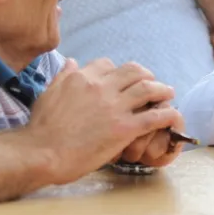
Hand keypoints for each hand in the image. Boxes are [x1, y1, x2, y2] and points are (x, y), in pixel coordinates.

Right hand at [26, 58, 182, 184]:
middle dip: (146, 75)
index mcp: (82, 78)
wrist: (42, 153)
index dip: (118, 71)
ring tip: (168, 93)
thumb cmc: (41, 128)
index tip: (123, 79)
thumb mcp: (48, 93)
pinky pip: (153, 116)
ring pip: (148, 89)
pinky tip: (172, 116)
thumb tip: (73, 62)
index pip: (107, 64)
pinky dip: (166, 114)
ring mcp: (115, 107)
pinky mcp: (125, 128)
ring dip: (162, 90)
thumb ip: (63, 76)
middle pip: (133, 71)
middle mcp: (101, 87)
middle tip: (152, 82)